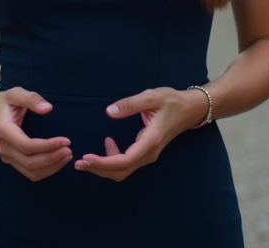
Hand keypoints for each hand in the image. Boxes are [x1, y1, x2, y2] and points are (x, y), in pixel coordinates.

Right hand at [0, 88, 71, 181]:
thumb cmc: (3, 102)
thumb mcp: (15, 93)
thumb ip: (31, 98)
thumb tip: (48, 108)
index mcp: (3, 131)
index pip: (27, 146)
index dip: (48, 146)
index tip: (65, 140)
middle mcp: (3, 147)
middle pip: (30, 163)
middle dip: (52, 159)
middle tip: (69, 151)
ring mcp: (6, 156)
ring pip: (30, 172)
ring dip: (51, 167)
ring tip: (66, 156)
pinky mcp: (11, 161)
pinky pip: (29, 172)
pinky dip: (45, 170)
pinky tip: (57, 161)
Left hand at [75, 87, 206, 181]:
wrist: (190, 109)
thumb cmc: (172, 101)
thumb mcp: (152, 97)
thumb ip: (131, 104)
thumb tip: (110, 112)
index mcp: (150, 141)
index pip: (124, 161)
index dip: (103, 163)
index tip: (86, 158)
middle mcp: (149, 153)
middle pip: (121, 171)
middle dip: (98, 169)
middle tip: (78, 162)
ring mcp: (148, 155)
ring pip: (123, 170)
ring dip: (104, 167)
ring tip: (86, 159)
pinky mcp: (146, 152)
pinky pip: (127, 163)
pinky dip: (112, 160)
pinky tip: (107, 144)